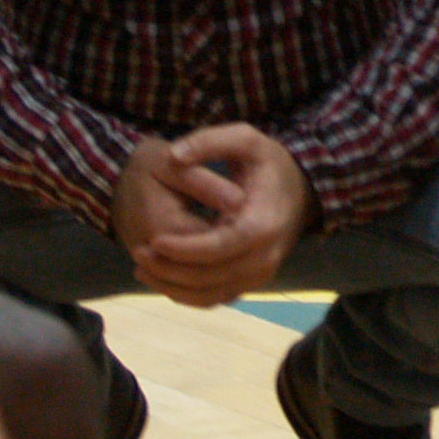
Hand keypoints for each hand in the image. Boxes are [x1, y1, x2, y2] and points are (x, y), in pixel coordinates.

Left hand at [110, 128, 307, 307]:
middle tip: (137, 253)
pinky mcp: (250, 283)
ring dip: (172, 287)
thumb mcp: (246, 140)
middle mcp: (265, 258)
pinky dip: (185, 294)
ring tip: (141, 268)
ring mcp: (260, 275)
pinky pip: (214, 298)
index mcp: (263, 224)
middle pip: (211, 277)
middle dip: (170, 270)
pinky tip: (160, 277)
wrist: (301, 192)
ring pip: (209, 295)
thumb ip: (210, 141)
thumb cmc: (270, 165)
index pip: (220, 248)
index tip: (154, 240)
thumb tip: (174, 156)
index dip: (185, 249)